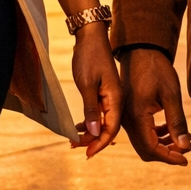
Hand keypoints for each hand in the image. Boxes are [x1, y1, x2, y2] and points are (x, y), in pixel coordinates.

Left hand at [71, 25, 121, 157]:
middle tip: (75, 147)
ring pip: (102, 121)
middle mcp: (116, 99)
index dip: (99, 143)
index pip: (111, 129)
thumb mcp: (87, 83)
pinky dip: (89, 121)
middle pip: (107, 128)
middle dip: (92, 140)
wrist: (91, 35)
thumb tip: (93, 132)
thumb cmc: (89, 56)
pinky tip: (78, 127)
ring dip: (89, 132)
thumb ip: (91, 108)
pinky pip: (99, 112)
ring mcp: (111, 96)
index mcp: (116, 98)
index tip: (87, 154)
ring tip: (74, 140)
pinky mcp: (104, 92)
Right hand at [119, 47, 190, 164]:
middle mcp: (127, 120)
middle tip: (187, 148)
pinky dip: (156, 136)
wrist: (140, 50)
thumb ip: (177, 121)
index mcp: (136, 115)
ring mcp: (125, 117)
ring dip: (163, 145)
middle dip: (167, 153)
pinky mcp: (128, 113)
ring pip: (143, 143)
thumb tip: (185, 146)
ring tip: (183, 139)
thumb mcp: (171, 94)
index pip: (151, 148)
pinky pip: (141, 133)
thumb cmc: (156, 68)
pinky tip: (170, 130)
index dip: (169, 157)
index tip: (186, 158)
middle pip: (146, 150)